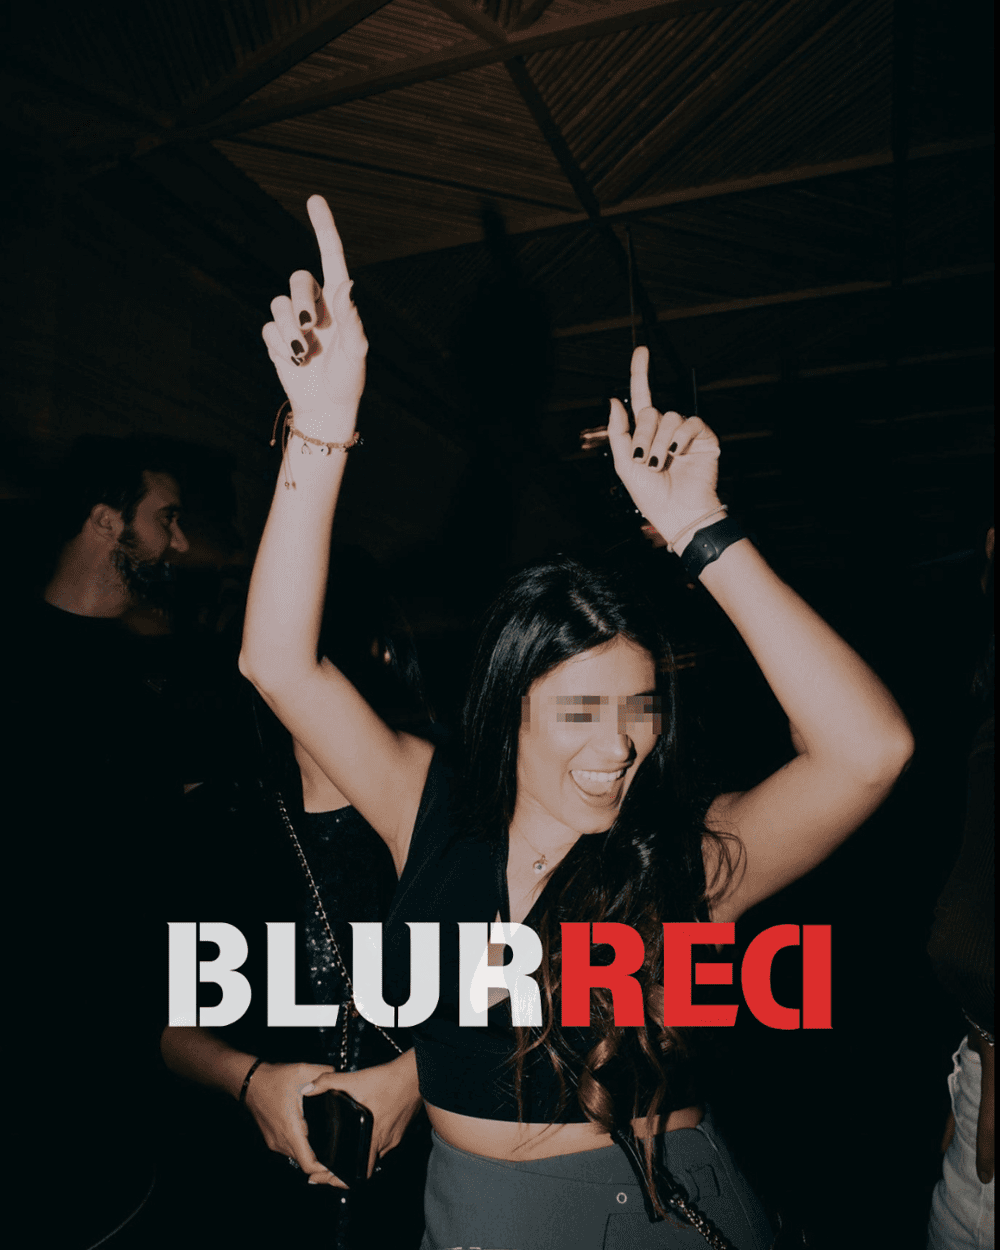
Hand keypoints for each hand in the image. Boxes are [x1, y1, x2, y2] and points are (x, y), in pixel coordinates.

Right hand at [242, 1060, 337, 1183]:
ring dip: (308, 1149)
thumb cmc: (272, 1079)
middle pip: (304, 1160)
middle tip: (336, 1149)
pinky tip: (306, 1128)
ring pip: (296, 1154)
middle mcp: (282, 1140)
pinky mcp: (271, 1139)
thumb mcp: (302, 1071)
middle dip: (319, 1158)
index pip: (307, 1163)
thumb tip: (338, 1075)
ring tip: (323, 1137)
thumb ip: (324, 1073)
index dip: (322, 1169)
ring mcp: (275, 1141)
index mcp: (291, 1128)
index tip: (335, 1166)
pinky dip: (299, 1143)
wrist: (249, 1082)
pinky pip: (289, 1148)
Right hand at [261, 196, 367, 440]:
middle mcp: (315, 304)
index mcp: (339, 301)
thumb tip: (347, 283)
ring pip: (279, 305)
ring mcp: (294, 321)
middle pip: (298, 279)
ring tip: (304, 355)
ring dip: (291, 332)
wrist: (327, 406)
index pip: (330, 256)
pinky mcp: (276, 338)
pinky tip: (295, 362)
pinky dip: (281, 347)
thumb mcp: (356, 350)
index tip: (314, 199)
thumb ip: (352, 318)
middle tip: (310, 327)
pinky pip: (269, 329)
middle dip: (301, 301)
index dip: (323, 228)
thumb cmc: (349, 378)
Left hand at [303, 1050, 422, 1187]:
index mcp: (372, 1137)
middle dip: (345, 1167)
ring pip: (374, 1153)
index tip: (325, 1178)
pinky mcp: (401, 1129)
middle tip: (329, 1164)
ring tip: (346, 1145)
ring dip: (360, 1152)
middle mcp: (384, 1143)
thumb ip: (328, 1082)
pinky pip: (384, 1142)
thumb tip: (307, 1089)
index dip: (340, 1181)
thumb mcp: (354, 1079)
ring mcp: (394, 1137)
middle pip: (364, 1165)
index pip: (358, 1174)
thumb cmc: (388, 1079)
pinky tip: (366, 1128)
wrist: (415, 1074)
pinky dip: (373, 1140)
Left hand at [607, 347, 721, 546]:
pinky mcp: (704, 439)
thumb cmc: (651, 495)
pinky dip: (682, 436)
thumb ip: (618, 432)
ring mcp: (685, 434)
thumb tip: (613, 399)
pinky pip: (691, 423)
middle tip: (645, 461)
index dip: (641, 374)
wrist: (678, 513)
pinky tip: (678, 452)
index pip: (642, 398)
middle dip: (643, 435)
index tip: (642, 351)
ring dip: (660, 442)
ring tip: (660, 464)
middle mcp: (665, 431)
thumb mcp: (625, 465)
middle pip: (651, 412)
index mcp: (645, 435)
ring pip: (670, 417)